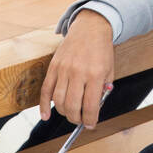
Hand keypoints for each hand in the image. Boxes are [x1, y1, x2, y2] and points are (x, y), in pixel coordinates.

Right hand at [39, 10, 114, 127]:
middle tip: (80, 120)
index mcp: (95, 74)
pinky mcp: (53, 66)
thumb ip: (103, 90)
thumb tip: (93, 110)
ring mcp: (64, 69)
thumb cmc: (101, 50)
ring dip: (64, 113)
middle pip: (72, 106)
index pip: (90, 106)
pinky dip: (43, 105)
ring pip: (58, 101)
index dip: (89, 120)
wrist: (90, 28)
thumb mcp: (109, 70)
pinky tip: (45, 116)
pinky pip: (45, 90)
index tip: (90, 125)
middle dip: (76, 118)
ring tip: (70, 113)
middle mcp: (78, 72)